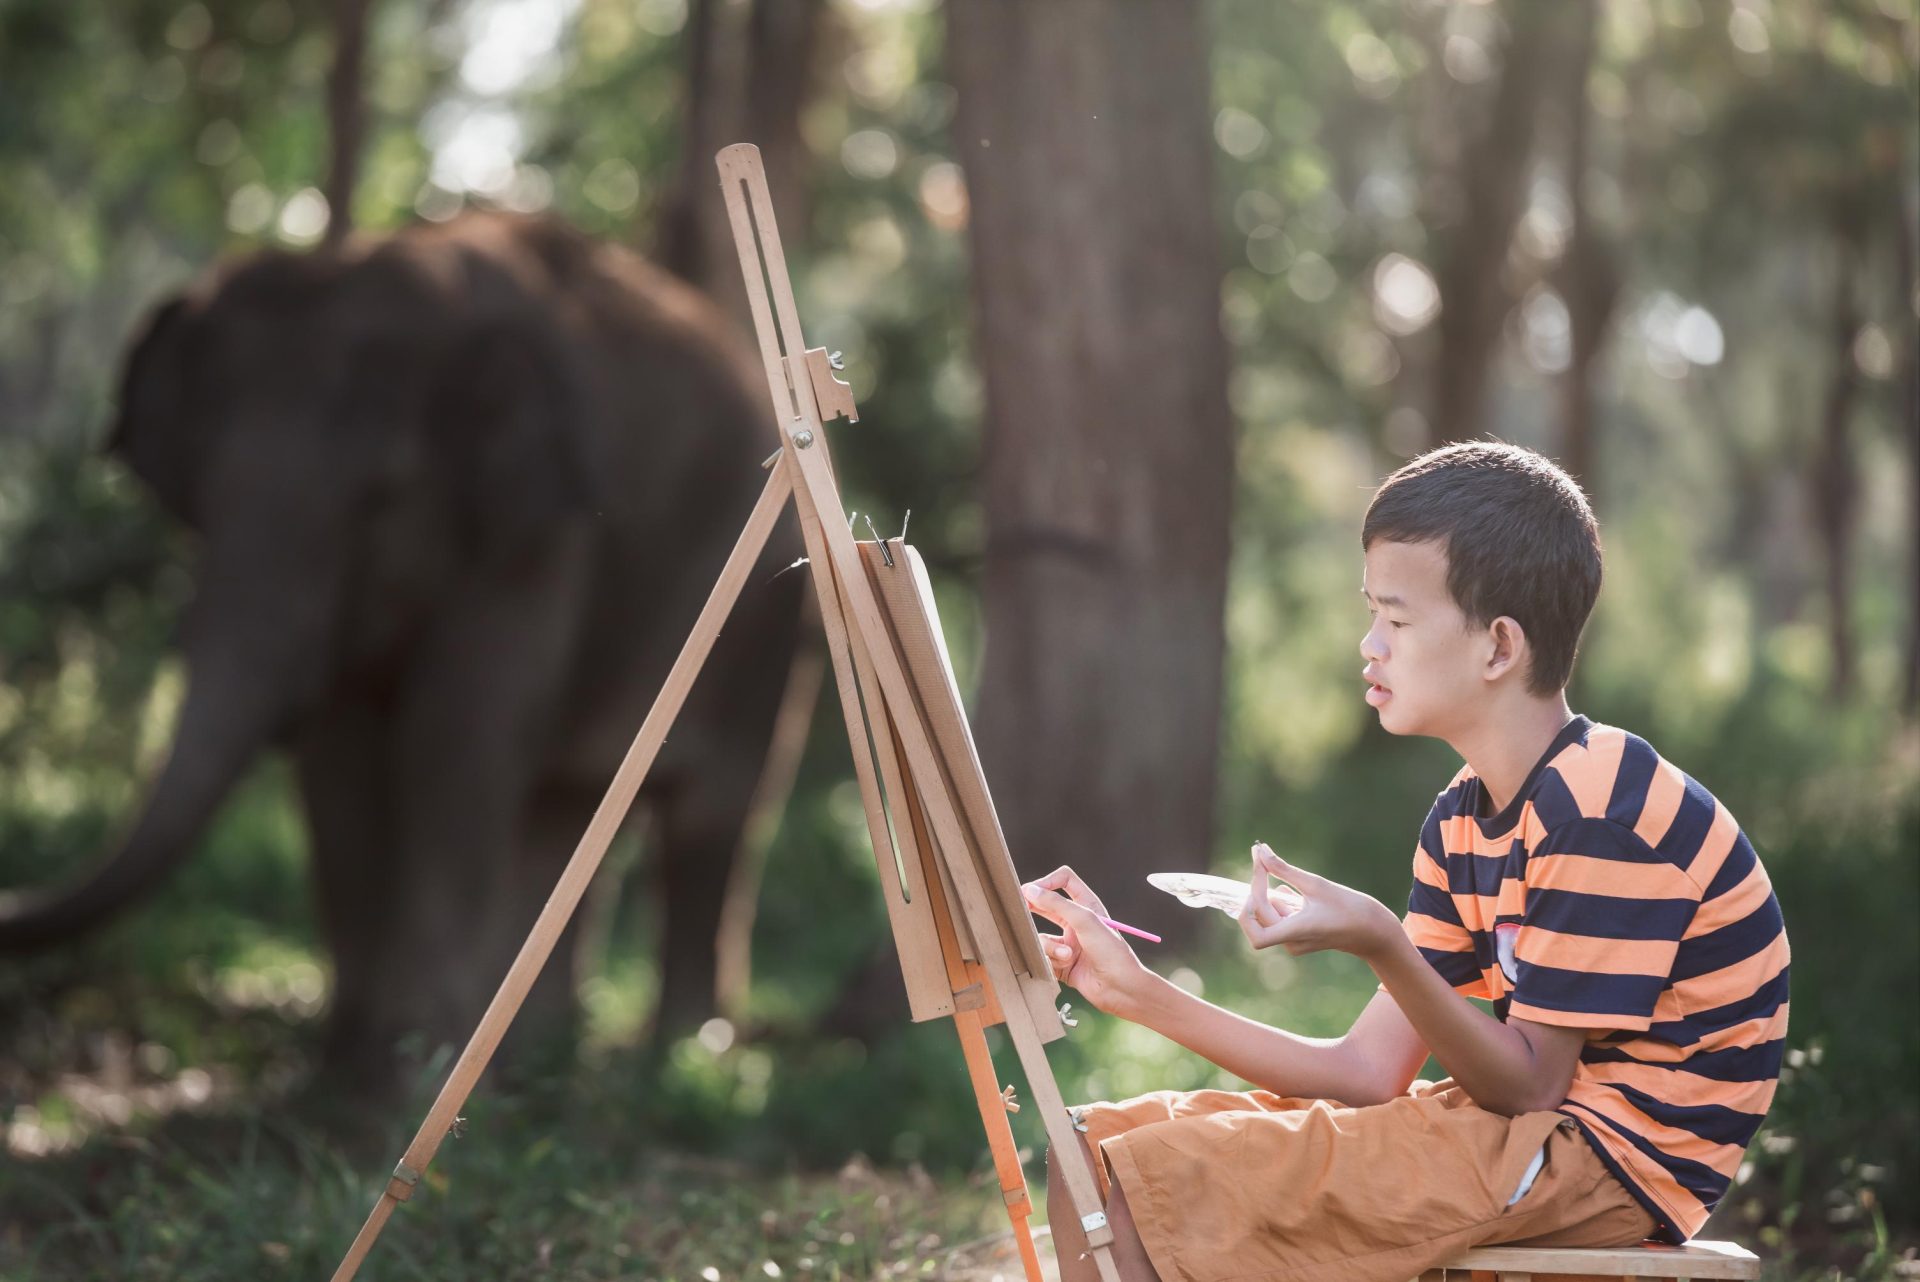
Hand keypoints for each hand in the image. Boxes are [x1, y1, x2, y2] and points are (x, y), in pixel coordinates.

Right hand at [1021, 865, 1150, 1017]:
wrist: (1121, 988)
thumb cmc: (1111, 952)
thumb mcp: (1085, 920)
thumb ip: (1057, 903)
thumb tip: (1031, 890)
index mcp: (1086, 906)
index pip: (1063, 881)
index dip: (1046, 881)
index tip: (1030, 891)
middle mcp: (1076, 923)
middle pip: (1046, 906)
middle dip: (1033, 908)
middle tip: (1019, 909)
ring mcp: (1068, 943)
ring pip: (1042, 937)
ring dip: (1051, 947)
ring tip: (1067, 955)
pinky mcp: (1062, 964)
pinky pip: (1044, 957)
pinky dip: (1052, 961)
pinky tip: (1067, 966)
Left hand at [1239, 843, 1398, 960]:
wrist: (1374, 931)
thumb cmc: (1350, 907)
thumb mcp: (1315, 884)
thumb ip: (1284, 869)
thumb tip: (1260, 851)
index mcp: (1295, 932)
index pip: (1255, 928)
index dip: (1249, 901)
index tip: (1260, 870)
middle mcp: (1291, 943)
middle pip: (1258, 918)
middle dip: (1257, 890)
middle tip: (1263, 864)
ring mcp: (1294, 943)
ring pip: (1266, 918)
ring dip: (1267, 896)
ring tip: (1280, 878)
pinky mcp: (1298, 938)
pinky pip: (1278, 920)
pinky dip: (1278, 902)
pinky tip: (1292, 892)